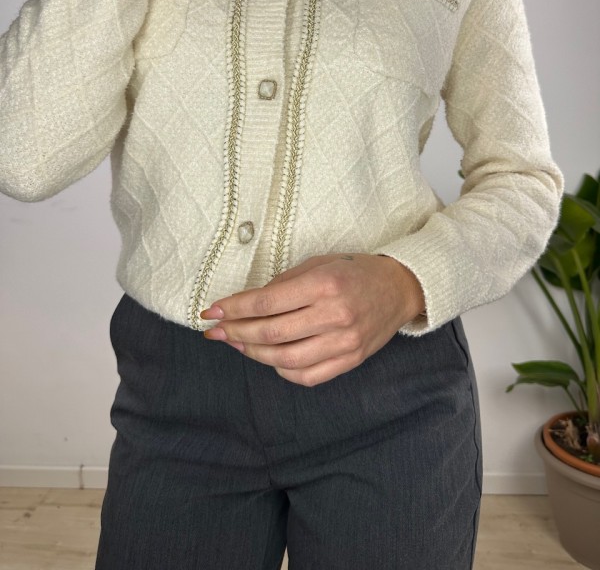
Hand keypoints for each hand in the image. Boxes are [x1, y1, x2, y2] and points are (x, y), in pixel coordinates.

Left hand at [201, 253, 425, 386]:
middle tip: (215, 331)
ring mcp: (344, 342)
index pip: (267, 301)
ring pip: (285, 359)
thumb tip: (248, 303)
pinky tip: (270, 358)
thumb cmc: (355, 271)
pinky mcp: (350, 360)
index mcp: (324, 284)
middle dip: (236, 332)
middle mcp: (334, 315)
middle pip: (271, 333)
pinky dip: (282, 370)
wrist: (399, 289)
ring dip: (254, 353)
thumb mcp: (319, 263)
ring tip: (238, 343)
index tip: (212, 311)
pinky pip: (307, 376)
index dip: (235, 308)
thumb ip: (285, 283)